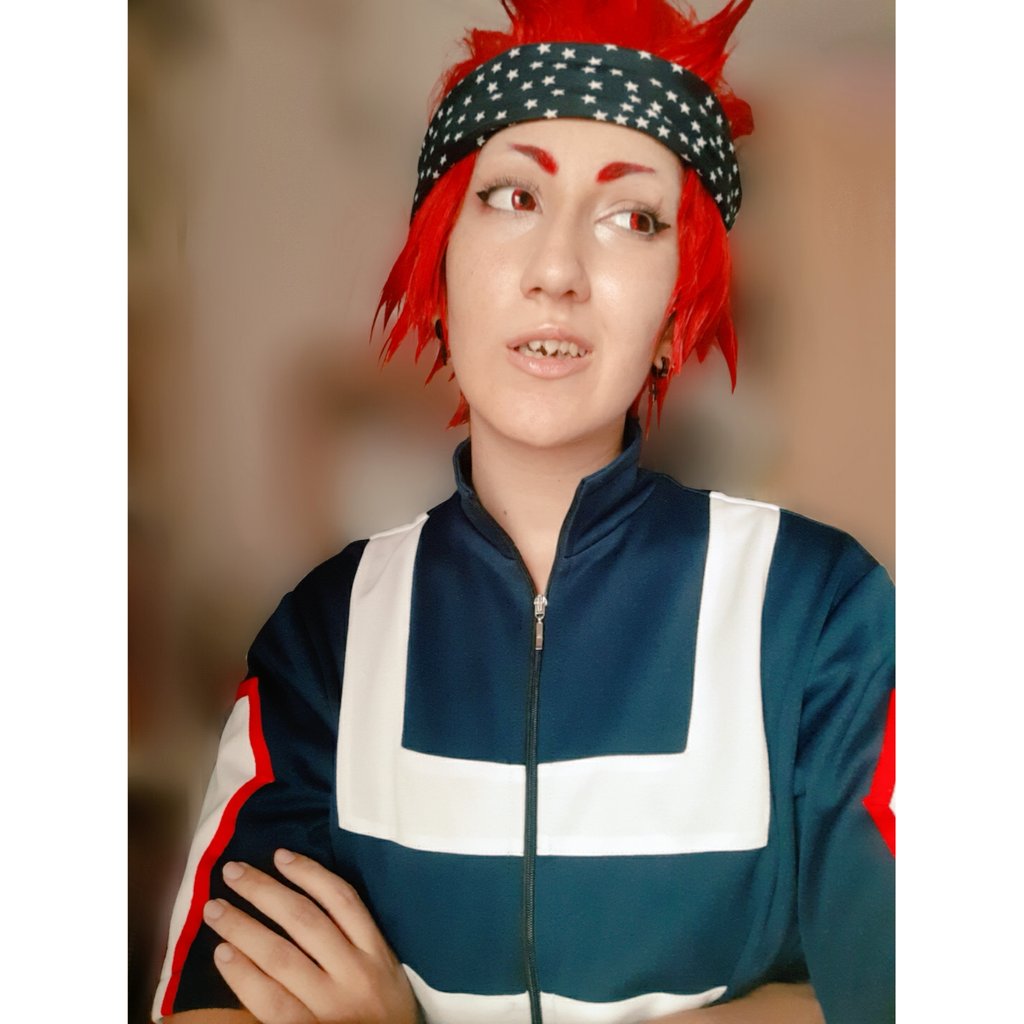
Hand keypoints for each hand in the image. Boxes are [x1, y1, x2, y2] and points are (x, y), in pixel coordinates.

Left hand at [202, 849, 418, 1023]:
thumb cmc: (383, 1016)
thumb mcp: (385, 971)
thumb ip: (354, 942)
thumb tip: (302, 900)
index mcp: (376, 952)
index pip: (342, 900)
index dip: (309, 873)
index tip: (280, 855)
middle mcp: (354, 972)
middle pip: (304, 920)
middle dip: (265, 892)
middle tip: (232, 872)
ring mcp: (331, 1005)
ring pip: (281, 956)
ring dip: (243, 927)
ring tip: (214, 909)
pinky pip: (270, 1000)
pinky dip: (243, 975)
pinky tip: (223, 955)